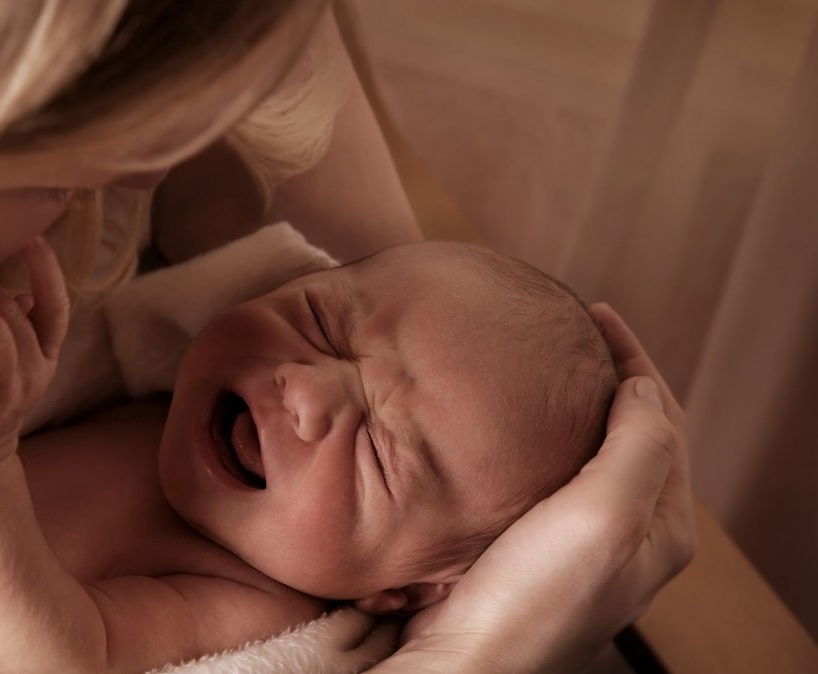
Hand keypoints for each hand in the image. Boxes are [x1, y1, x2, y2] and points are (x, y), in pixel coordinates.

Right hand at [380, 304, 694, 672]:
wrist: (463, 661)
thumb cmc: (533, 598)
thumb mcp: (604, 514)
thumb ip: (638, 445)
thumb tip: (640, 387)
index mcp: (660, 526)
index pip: (664, 419)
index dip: (635, 359)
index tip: (597, 314)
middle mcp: (626, 536)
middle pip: (630, 434)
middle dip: (608, 378)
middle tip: (569, 333)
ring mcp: (578, 546)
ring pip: (587, 456)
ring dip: (571, 408)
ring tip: (539, 369)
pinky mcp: (532, 552)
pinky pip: (545, 479)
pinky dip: (536, 440)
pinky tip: (506, 428)